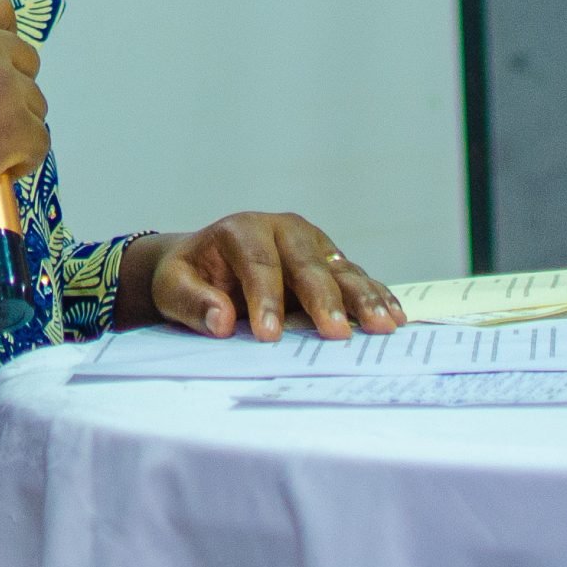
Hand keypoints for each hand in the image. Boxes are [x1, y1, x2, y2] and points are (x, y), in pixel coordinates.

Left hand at [120, 213, 404, 340]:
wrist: (205, 262)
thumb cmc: (189, 276)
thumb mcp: (172, 288)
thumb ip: (192, 302)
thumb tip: (220, 320)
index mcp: (241, 230)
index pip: (258, 263)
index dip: (265, 299)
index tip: (268, 336)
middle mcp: (283, 230)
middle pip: (307, 263)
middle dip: (322, 299)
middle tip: (334, 333)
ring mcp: (312, 244)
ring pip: (340, 269)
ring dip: (362, 298)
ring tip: (381, 326)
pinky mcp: (330, 261)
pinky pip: (357, 278)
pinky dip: (376, 296)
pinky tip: (394, 316)